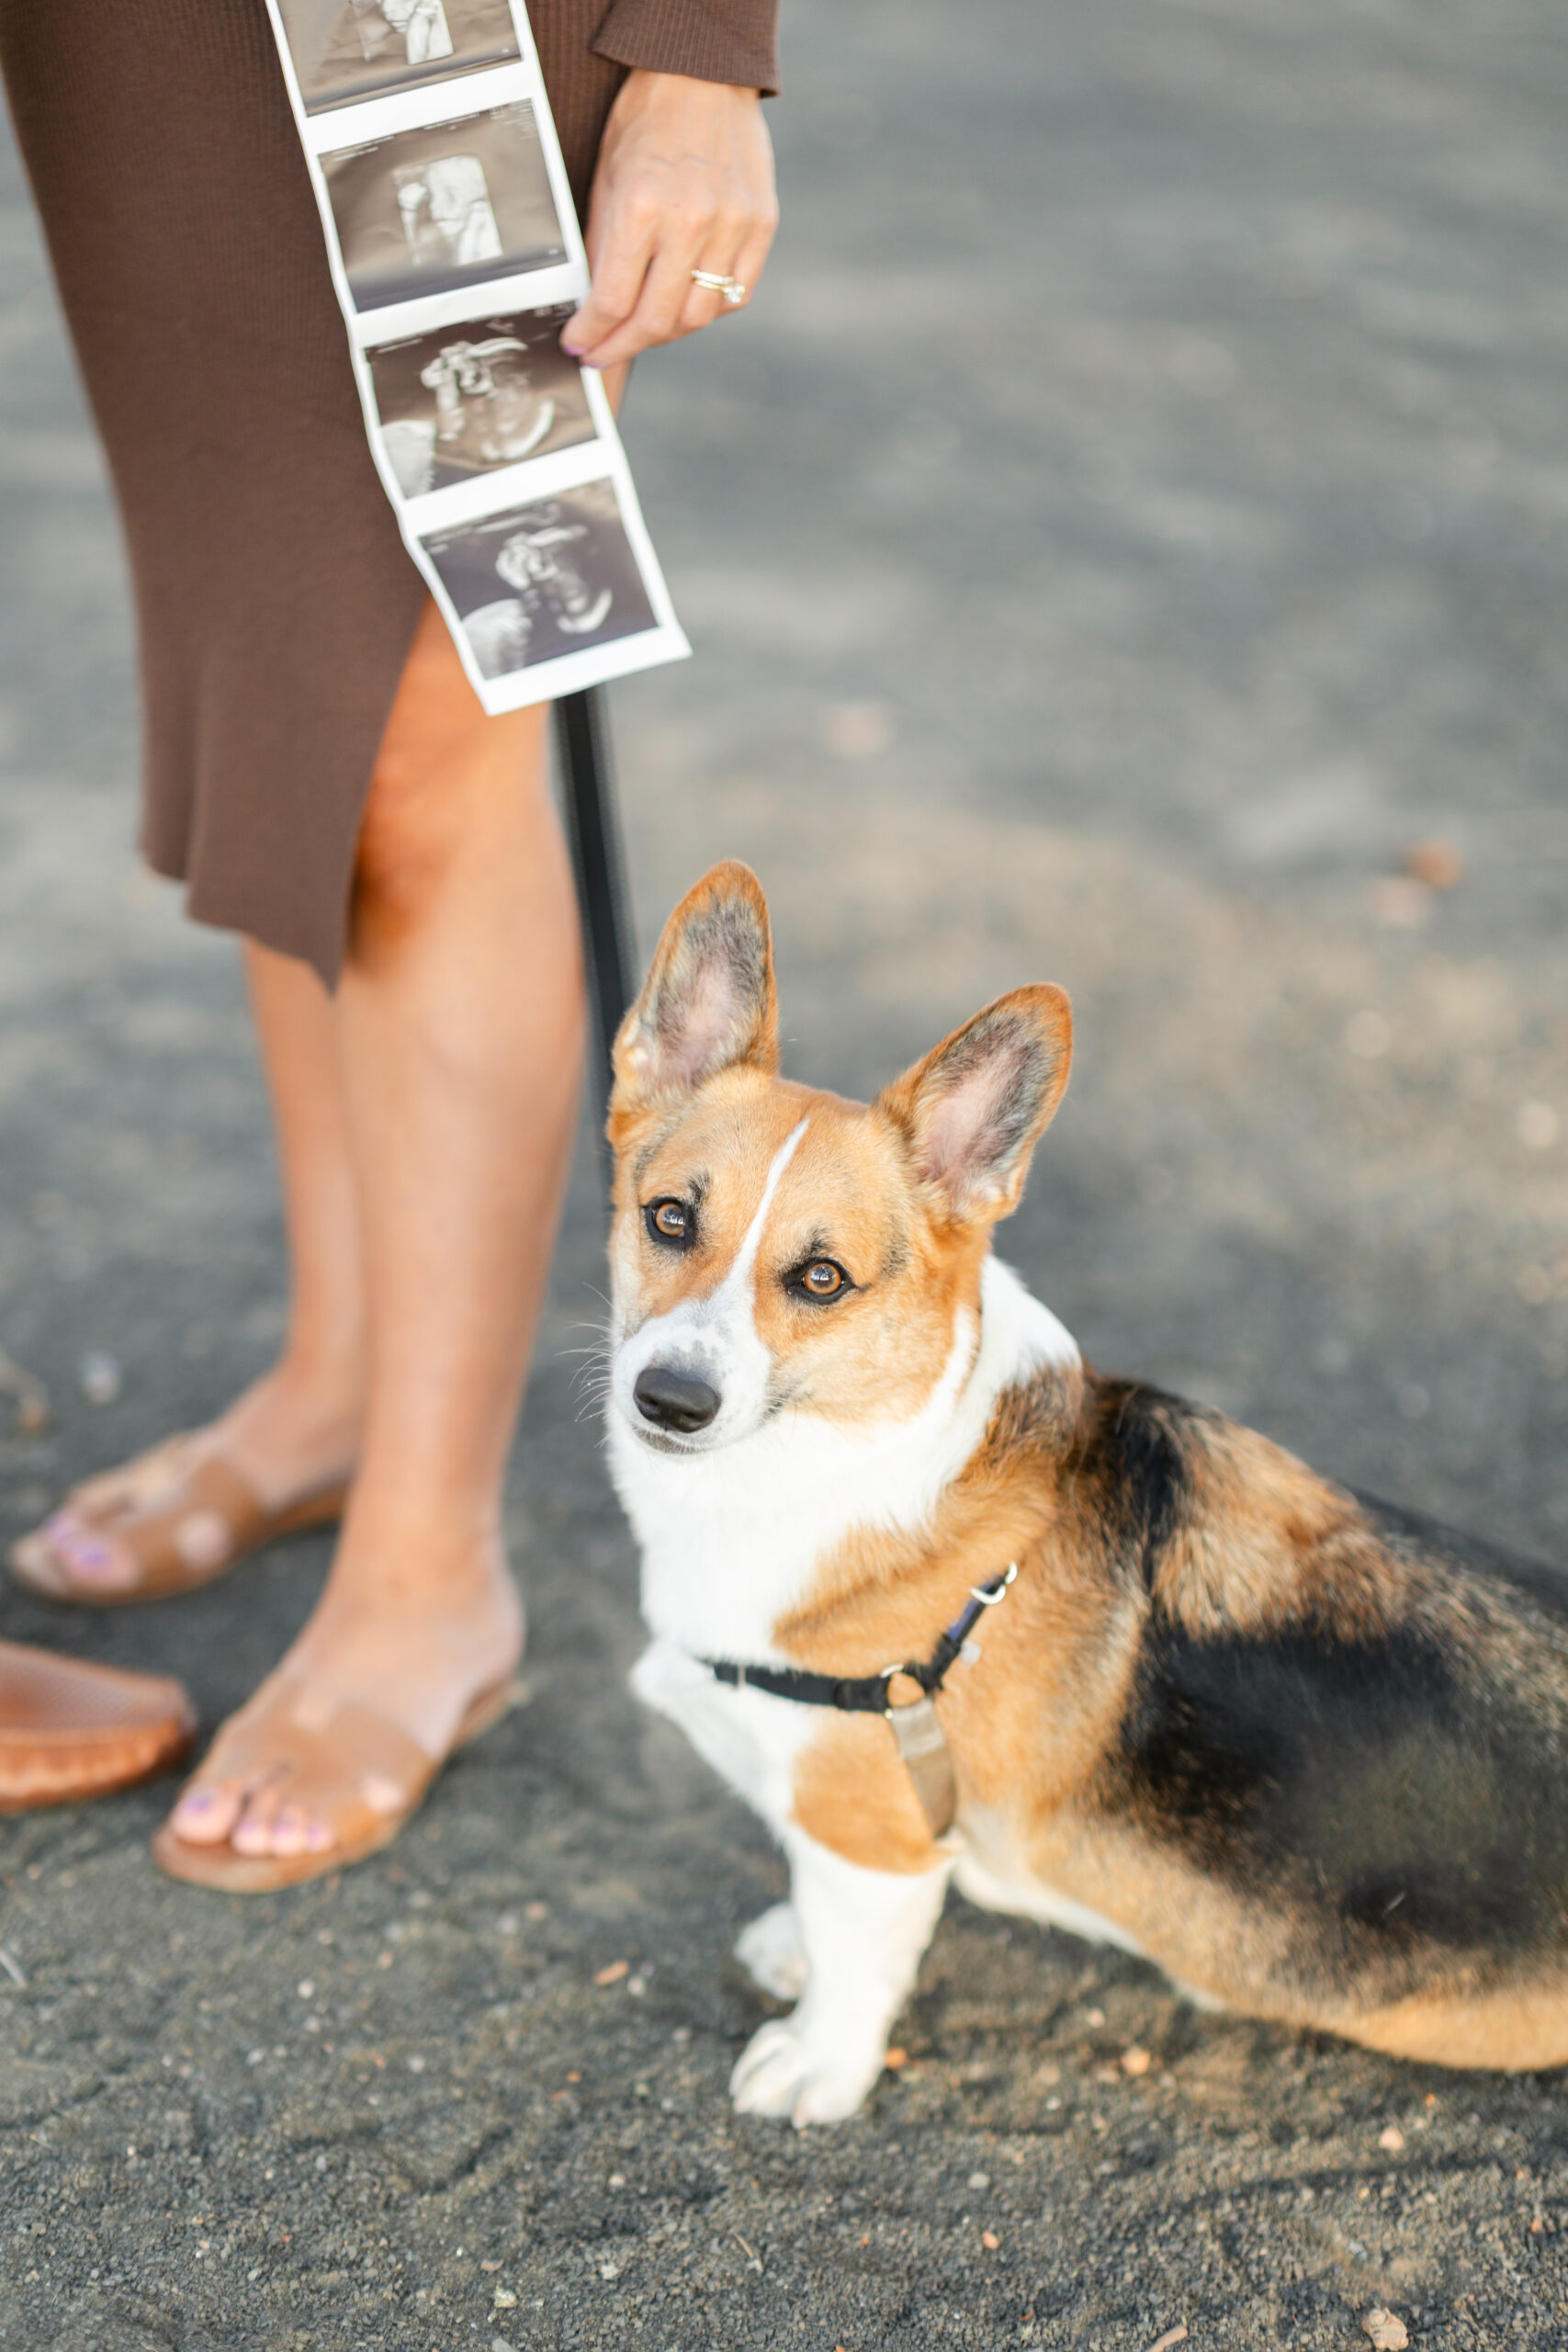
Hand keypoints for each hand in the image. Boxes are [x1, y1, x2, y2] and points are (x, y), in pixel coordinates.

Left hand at [561, 71, 777, 369]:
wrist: (702, 75)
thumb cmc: (646, 120)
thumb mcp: (606, 180)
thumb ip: (603, 247)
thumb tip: (593, 308)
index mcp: (641, 207)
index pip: (613, 302)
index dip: (591, 334)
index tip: (579, 345)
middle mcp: (691, 221)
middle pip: (655, 321)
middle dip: (622, 346)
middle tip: (603, 352)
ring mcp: (732, 226)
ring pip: (697, 317)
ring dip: (665, 333)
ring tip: (643, 329)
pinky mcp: (760, 226)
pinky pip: (735, 296)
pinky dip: (707, 309)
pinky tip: (685, 304)